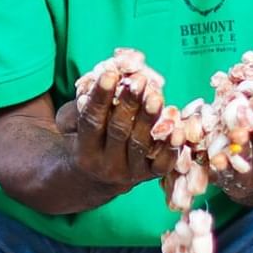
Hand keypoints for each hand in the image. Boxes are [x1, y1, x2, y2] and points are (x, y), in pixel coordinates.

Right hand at [55, 67, 178, 191]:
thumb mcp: (74, 123)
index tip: (109, 73)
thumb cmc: (90, 138)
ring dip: (149, 118)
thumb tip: (97, 76)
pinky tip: (177, 129)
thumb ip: (83, 103)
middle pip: (118, 131)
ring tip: (156, 96)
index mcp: (84, 152)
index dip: (100, 97)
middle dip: (129, 103)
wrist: (101, 178)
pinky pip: (163, 164)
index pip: (92, 121)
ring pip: (141, 144)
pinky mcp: (151, 175)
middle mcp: (106, 165)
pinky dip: (171, 148)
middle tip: (139, 80)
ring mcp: (130, 173)